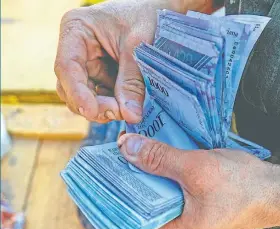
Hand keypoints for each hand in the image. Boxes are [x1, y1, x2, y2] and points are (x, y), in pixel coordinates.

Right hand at [54, 0, 186, 122]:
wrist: (161, 11)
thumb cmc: (147, 16)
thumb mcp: (138, 48)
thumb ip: (132, 82)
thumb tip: (130, 115)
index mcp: (76, 29)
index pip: (67, 66)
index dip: (78, 93)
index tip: (93, 111)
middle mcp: (76, 48)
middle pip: (71, 85)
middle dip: (92, 104)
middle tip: (117, 114)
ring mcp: (87, 62)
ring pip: (84, 94)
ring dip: (102, 107)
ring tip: (125, 111)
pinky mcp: (101, 72)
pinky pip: (100, 94)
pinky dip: (111, 103)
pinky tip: (126, 105)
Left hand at [117, 134, 276, 228]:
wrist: (275, 189)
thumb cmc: (240, 188)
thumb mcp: (195, 169)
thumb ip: (159, 159)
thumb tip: (126, 147)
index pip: (131, 217)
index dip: (114, 194)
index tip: (101, 172)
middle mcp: (176, 226)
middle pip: (142, 200)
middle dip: (130, 177)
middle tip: (113, 154)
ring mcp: (185, 212)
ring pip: (157, 189)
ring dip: (147, 169)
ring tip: (130, 148)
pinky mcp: (193, 198)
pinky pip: (171, 183)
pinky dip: (163, 167)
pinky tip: (155, 150)